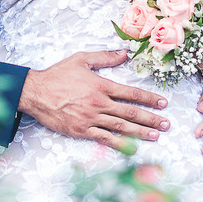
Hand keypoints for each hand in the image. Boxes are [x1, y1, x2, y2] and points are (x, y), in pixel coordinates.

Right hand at [19, 50, 169, 151]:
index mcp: (101, 86)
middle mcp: (99, 103)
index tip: (163, 103)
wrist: (35, 93)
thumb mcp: (81, 59)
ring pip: (121, 127)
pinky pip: (104, 138)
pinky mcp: (81, 130)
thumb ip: (104, 57)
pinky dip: (119, 144)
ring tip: (156, 136)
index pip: (131, 93)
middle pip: (130, 112)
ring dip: (141, 132)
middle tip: (167, 124)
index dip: (149, 98)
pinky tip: (132, 149)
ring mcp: (90, 119)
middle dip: (151, 119)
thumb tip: (125, 52)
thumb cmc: (57, 75)